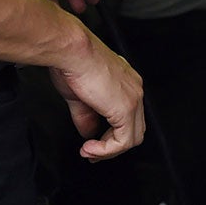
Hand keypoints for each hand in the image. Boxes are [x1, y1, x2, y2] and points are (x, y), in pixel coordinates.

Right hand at [50, 30, 143, 158]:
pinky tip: (90, 148)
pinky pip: (123, 141)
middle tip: (92, 154)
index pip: (128, 116)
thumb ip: (86, 117)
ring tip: (88, 152)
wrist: (71, 50)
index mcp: (126, 81)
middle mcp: (134, 89)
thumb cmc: (71, 61)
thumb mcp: (78, 96)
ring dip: (109, 151)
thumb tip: (88, 133)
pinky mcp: (126, 109)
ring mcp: (133, 99)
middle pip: (134, 129)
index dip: (111, 134)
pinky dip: (106, 150)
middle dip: (112, 146)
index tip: (94, 144)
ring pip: (132, 138)